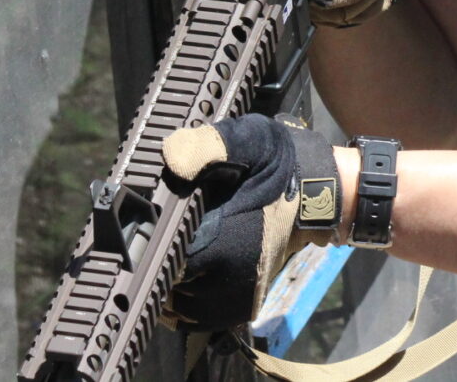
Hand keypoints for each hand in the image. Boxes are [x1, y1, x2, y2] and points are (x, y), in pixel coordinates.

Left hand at [160, 114, 339, 331]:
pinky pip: (202, 318)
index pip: (161, 259)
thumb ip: (207, 146)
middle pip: (168, 287)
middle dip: (155, 266)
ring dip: (168, 288)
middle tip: (148, 241)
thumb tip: (171, 158)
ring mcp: (239, 296)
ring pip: (182, 309)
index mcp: (223, 242)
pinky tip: (182, 281)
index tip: (137, 230)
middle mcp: (231, 279)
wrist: (319, 192)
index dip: (143, 245)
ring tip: (164, 259)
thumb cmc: (281, 164)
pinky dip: (185, 306)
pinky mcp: (246, 303)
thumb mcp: (247, 140)